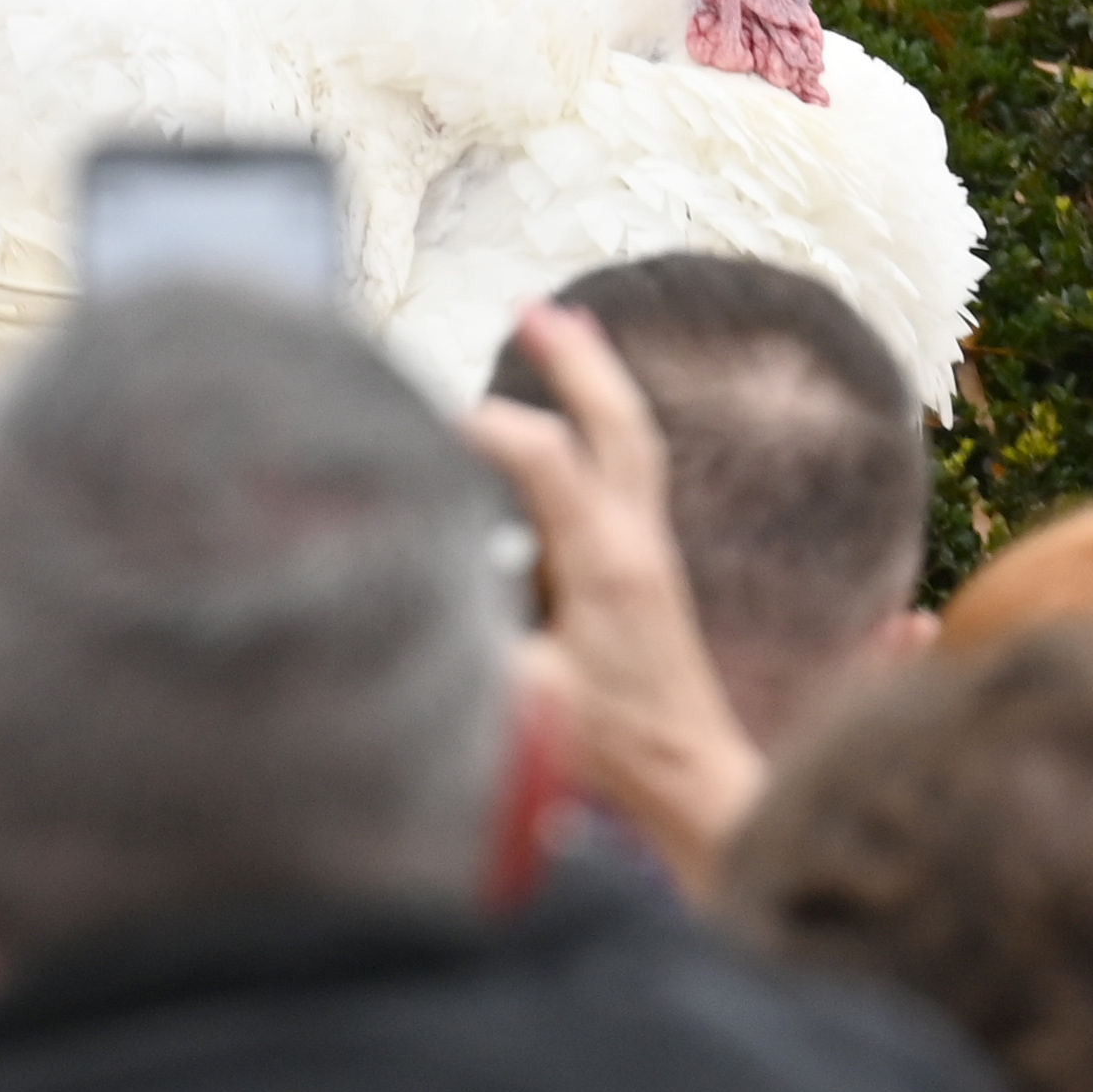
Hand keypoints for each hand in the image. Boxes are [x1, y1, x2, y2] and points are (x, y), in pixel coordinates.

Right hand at [464, 305, 762, 891]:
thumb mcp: (522, 705)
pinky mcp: (652, 573)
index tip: (420, 423)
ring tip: (563, 329)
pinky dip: (602, 428)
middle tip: (535, 308)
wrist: (692, 783)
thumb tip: (401, 605)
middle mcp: (638, 545)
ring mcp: (652, 554)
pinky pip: (631, 473)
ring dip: (596, 382)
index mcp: (606, 564)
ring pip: (633, 442)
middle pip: (616, 424)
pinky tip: (579, 423)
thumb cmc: (611, 753)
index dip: (483, 429)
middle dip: (575, 361)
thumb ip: (463, 650)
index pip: (544, 459)